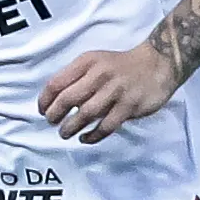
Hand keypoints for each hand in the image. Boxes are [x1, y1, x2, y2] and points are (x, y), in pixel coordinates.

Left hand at [38, 44, 176, 144]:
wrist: (157, 63)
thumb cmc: (120, 66)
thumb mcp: (95, 62)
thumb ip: (77, 77)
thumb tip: (54, 101)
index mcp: (87, 62)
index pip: (57, 82)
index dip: (45, 99)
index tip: (42, 110)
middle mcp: (100, 74)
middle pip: (68, 99)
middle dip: (55, 115)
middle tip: (52, 123)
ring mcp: (115, 91)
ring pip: (85, 114)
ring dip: (70, 127)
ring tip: (65, 133)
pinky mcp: (129, 106)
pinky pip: (106, 126)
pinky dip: (92, 135)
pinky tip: (85, 138)